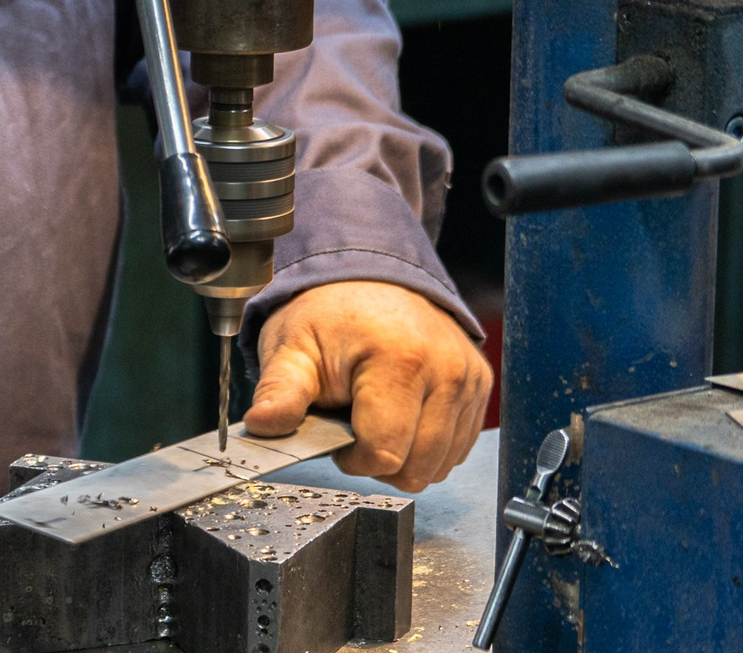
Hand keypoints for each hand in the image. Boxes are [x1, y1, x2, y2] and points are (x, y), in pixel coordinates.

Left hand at [240, 280, 489, 492]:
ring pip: (441, 464)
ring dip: (405, 453)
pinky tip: (402, 412)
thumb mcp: (291, 348)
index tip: (335, 435)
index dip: (353, 459)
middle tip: (353, 424)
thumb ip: (280, 392)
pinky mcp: (480, 385)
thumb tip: (261, 425)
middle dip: (379, 460)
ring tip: (376, 413)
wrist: (368, 275)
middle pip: (418, 468)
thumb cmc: (328, 314)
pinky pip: (458, 447)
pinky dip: (427, 443)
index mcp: (400, 361)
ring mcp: (469, 379)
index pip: (385, 454)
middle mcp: (447, 371)